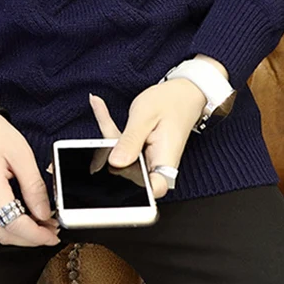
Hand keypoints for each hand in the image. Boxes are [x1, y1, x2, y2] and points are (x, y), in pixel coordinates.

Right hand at [0, 113, 60, 246]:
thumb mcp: (22, 155)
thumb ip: (34, 187)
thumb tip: (44, 214)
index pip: (13, 222)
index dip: (36, 235)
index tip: (53, 235)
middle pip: (4, 234)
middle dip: (30, 239)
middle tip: (51, 231)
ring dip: (20, 234)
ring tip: (42, 225)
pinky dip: (9, 226)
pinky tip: (25, 218)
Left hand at [89, 82, 207, 197]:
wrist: (183, 94)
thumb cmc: (171, 102)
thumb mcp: (145, 116)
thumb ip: (130, 141)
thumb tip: (115, 163)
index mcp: (164, 159)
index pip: (153, 188)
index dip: (135, 189)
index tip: (118, 173)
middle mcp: (157, 165)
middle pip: (127, 172)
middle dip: (110, 150)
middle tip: (105, 124)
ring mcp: (148, 161)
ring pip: (120, 159)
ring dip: (109, 136)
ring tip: (100, 106)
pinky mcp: (141, 155)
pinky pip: (122, 149)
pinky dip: (110, 130)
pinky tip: (100, 107)